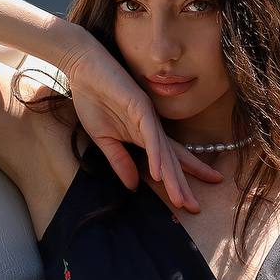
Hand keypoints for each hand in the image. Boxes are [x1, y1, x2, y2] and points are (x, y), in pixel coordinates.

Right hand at [62, 37, 222, 210]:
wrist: (84, 69)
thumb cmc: (94, 100)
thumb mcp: (104, 140)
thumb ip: (120, 162)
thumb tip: (133, 187)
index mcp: (144, 136)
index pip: (166, 163)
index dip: (177, 183)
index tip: (188, 205)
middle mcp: (151, 129)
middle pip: (172, 162)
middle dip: (184, 186)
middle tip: (196, 209)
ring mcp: (148, 118)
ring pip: (164, 153)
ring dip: (172, 178)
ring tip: (182, 200)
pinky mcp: (140, 107)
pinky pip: (150, 136)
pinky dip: (155, 155)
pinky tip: (158, 173)